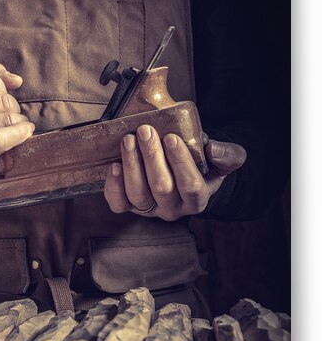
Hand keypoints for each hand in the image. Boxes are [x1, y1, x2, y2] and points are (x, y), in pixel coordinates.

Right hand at [0, 63, 34, 183]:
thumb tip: (16, 79)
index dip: (3, 88)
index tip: (2, 99)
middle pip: (2, 100)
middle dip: (13, 107)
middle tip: (11, 116)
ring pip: (7, 118)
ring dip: (20, 122)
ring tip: (17, 127)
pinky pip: (2, 139)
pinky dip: (19, 134)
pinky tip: (25, 132)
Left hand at [104, 124, 246, 219]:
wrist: (186, 173)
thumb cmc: (202, 164)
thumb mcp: (222, 159)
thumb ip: (227, 154)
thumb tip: (212, 149)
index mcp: (197, 199)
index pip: (190, 186)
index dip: (180, 162)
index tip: (172, 138)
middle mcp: (173, 209)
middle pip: (161, 188)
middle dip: (152, 157)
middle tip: (145, 131)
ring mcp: (150, 209)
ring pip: (138, 194)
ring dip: (132, 165)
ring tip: (129, 140)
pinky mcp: (130, 206)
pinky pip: (118, 204)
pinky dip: (114, 186)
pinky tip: (114, 165)